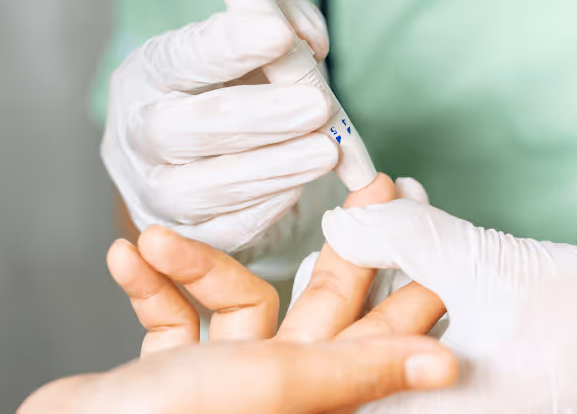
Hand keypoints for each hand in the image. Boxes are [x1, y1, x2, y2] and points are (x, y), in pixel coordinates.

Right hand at [19, 175, 454, 412]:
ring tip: (156, 237)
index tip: (424, 217)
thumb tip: (449, 365)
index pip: (386, 335)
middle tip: (369, 184)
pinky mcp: (172, 373)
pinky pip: (176, 315)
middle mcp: (279, 390)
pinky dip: (153, 286)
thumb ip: (358, 368)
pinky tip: (127, 258)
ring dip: (197, 265)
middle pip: (327, 303)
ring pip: (244, 299)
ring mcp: (227, 381)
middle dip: (342, 244)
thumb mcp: (275, 385)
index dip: (410, 275)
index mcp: (316, 398)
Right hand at [101, 0, 337, 252]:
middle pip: (185, 128)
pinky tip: (296, 190)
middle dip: (258, 117)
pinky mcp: (181, 236)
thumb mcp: (255, 48)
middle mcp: (138, 133)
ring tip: (327, 152)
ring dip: (272, 168)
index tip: (277, 34)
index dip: (229, 45)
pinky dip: (260, 212)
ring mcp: (152, 190)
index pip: (181, 57)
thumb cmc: (234, 92)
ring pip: (202, 187)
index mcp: (148, 74)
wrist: (205, 161)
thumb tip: (308, 37)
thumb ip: (285, 26)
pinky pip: (220, 232)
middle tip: (317, 106)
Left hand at [323, 198, 576, 412]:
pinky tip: (425, 229)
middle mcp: (446, 410)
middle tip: (350, 223)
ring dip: (396, 261)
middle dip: (357, 272)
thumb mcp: (488, 268)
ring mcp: (467, 397)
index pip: (342, 374)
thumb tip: (344, 220)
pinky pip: (437, 325)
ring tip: (387, 207)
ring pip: (403, 328)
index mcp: (433, 410)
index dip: (319, 305)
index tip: (313, 252)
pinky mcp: (490, 374)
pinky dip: (429, 277)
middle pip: (368, 346)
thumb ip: (405, 239)